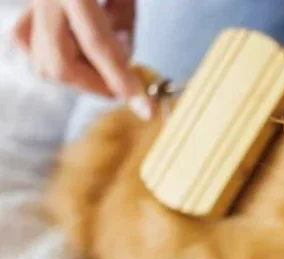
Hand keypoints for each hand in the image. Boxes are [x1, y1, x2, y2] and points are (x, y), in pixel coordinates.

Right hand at [11, 0, 149, 117]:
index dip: (123, 81)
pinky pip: (31, 45)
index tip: (144, 109)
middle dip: (97, 84)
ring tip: (107, 57)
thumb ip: (122, 22)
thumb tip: (123, 63)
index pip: (99, 46)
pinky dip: (59, 56)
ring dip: (81, 73)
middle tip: (125, 88)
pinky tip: (82, 47)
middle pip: (59, 65)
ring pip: (43, 62)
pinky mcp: (24, 7)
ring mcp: (29, 3)